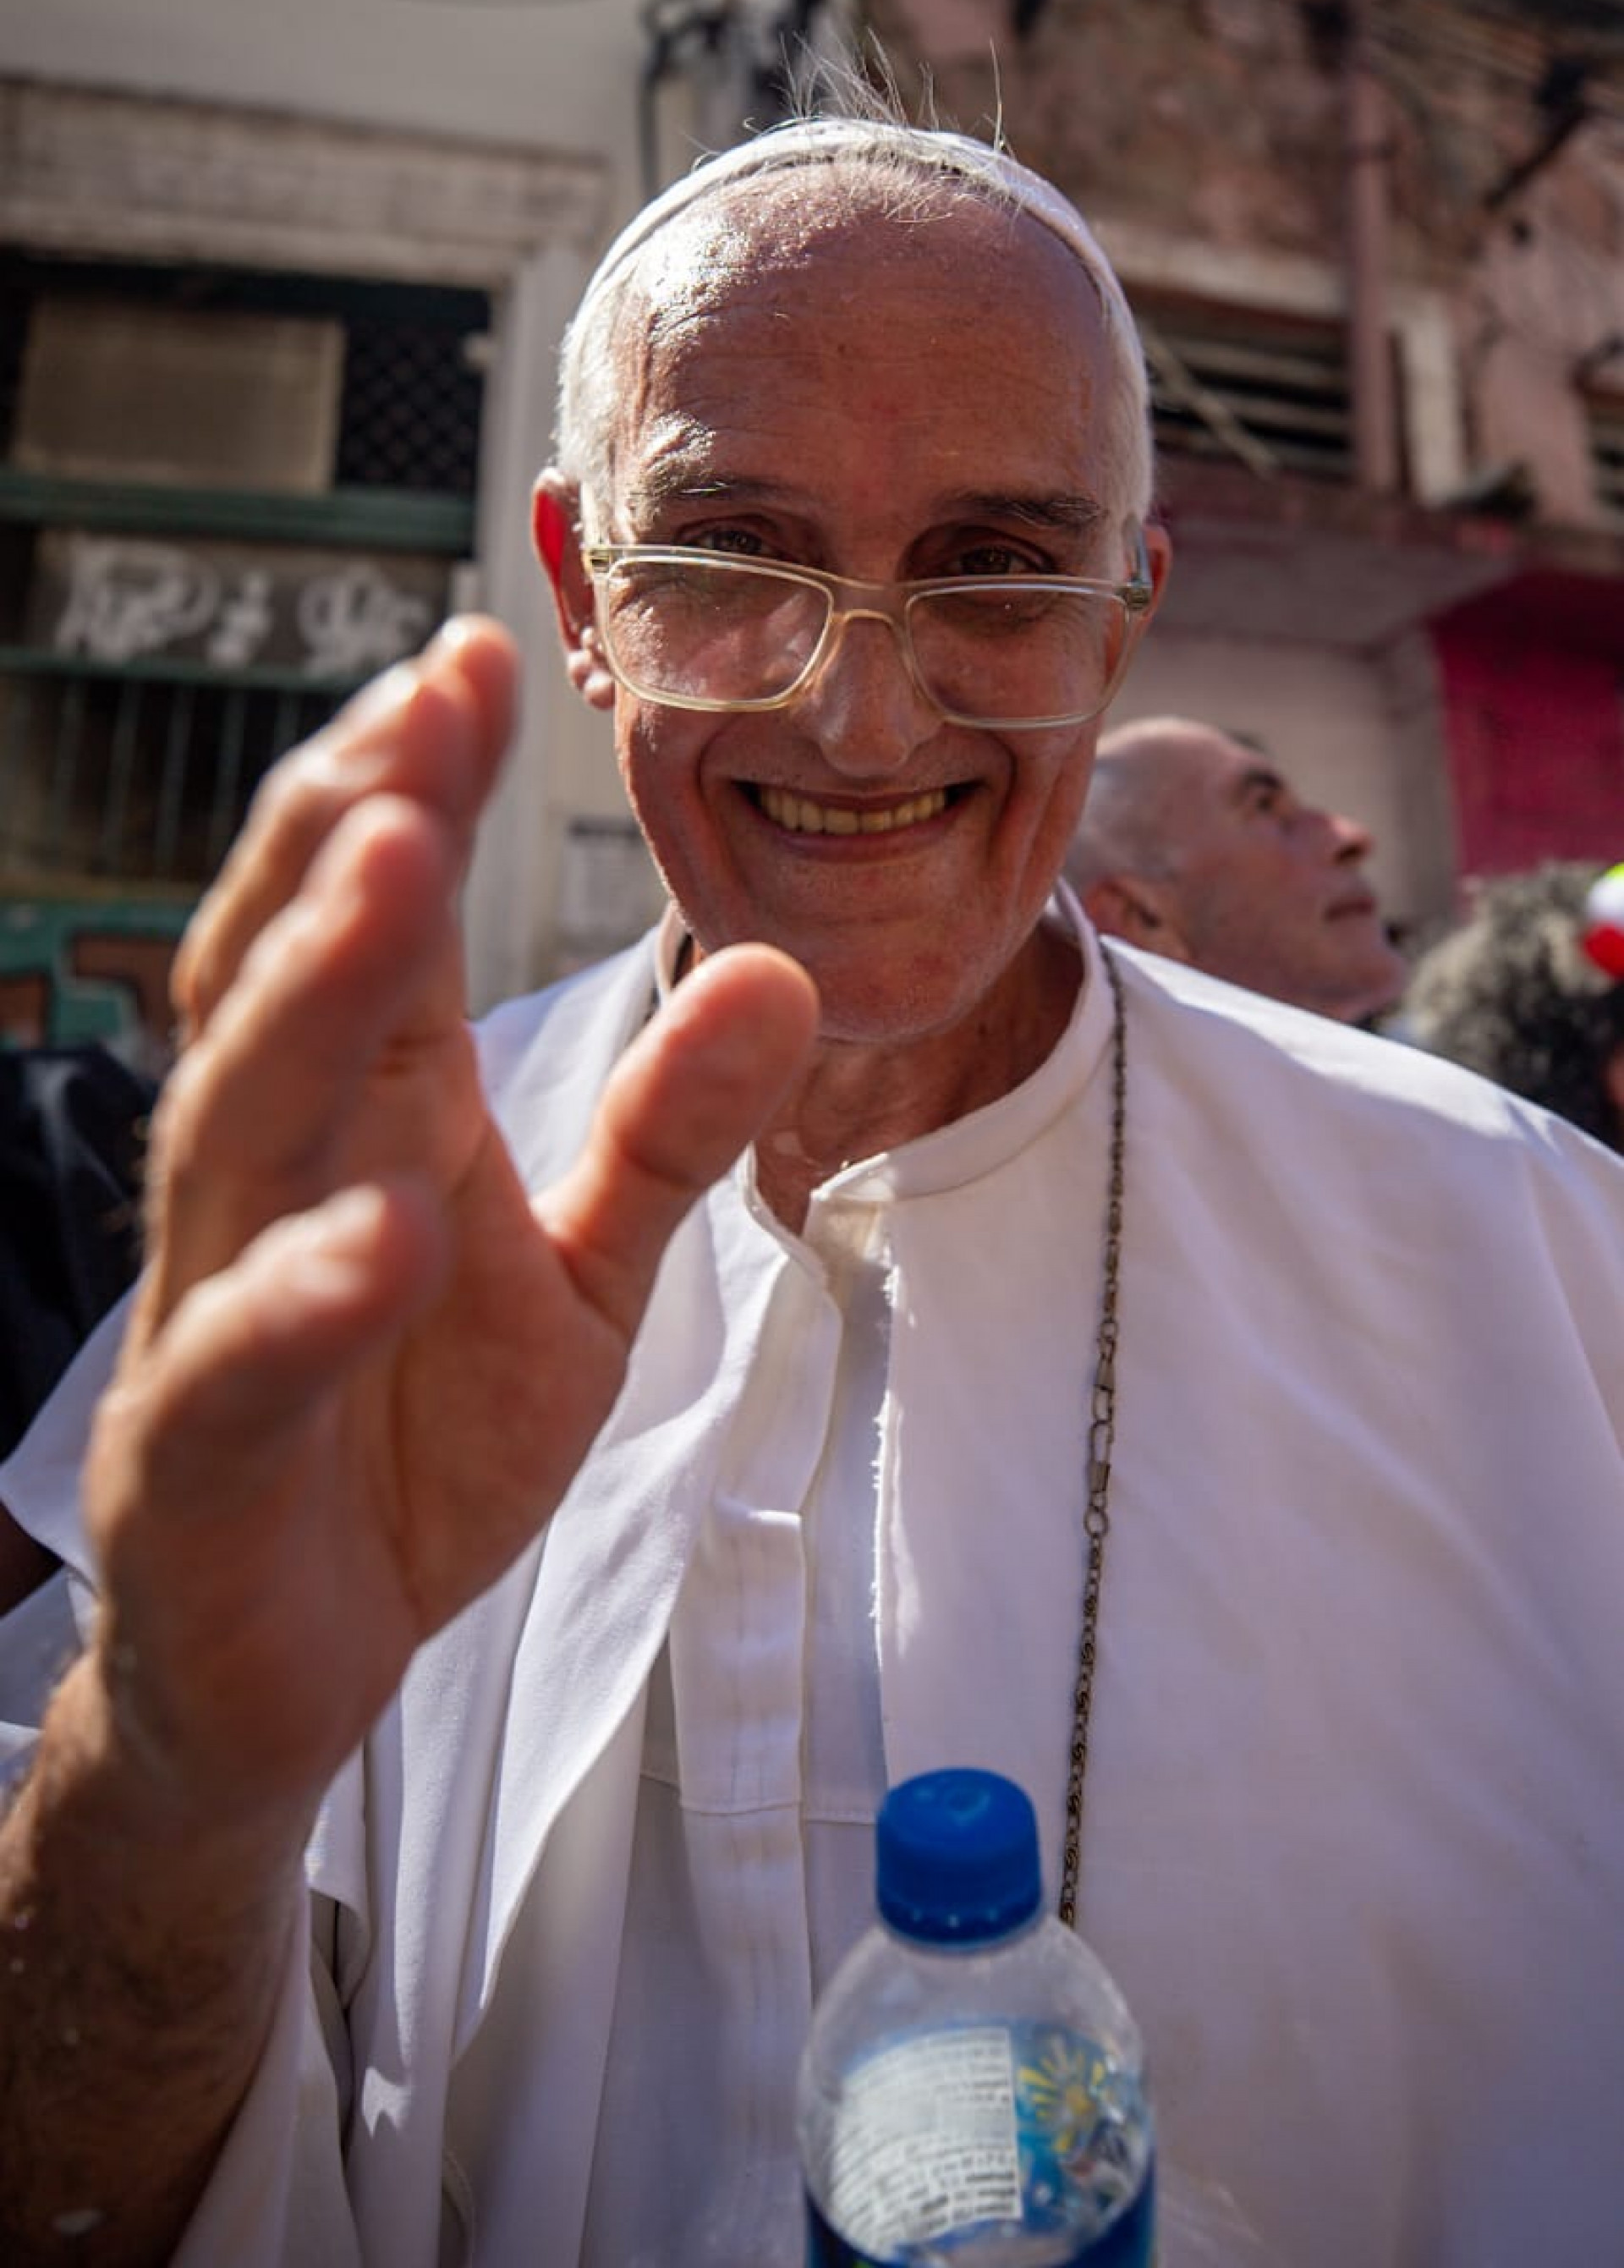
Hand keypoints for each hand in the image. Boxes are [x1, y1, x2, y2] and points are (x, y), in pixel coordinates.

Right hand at [82, 619, 817, 1836]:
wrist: (297, 1659)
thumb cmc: (417, 1435)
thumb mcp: (585, 1273)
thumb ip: (667, 1129)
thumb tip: (779, 968)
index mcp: (368, 1120)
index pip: (381, 926)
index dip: (413, 789)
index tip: (479, 660)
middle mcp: (275, 1180)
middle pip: (283, 977)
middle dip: (345, 834)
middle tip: (424, 706)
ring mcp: (215, 1308)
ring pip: (236, 1125)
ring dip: (307, 994)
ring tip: (388, 869)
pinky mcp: (194, 1458)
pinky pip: (239, 1362)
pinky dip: (306, 1294)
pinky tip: (387, 1231)